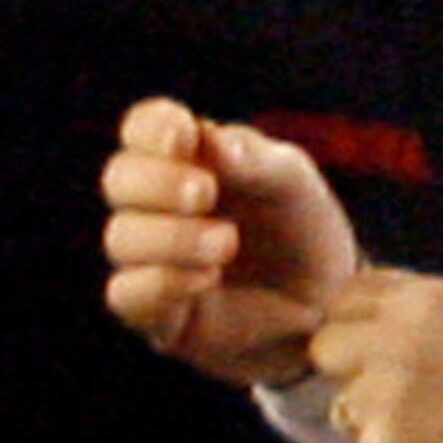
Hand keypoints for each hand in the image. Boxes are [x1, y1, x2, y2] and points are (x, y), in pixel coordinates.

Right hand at [102, 97, 359, 382]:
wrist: (325, 303)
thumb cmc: (300, 229)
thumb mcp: (291, 183)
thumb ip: (252, 157)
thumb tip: (208, 137)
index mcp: (184, 160)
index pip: (142, 129)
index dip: (151, 128)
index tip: (183, 136)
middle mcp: (155, 207)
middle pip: (118, 179)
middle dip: (157, 182)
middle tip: (204, 192)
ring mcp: (149, 261)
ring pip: (120, 238)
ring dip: (172, 236)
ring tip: (226, 243)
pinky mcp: (153, 314)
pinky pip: (125, 293)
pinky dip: (163, 281)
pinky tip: (208, 278)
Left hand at [307, 271, 442, 442]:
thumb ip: (408, 308)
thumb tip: (354, 306)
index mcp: (418, 304)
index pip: (342, 301)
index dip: (355, 326)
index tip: (373, 346)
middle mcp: (392, 346)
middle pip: (325, 351)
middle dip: (351, 371)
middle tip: (397, 392)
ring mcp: (382, 402)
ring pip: (345, 412)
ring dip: (377, 423)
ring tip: (436, 430)